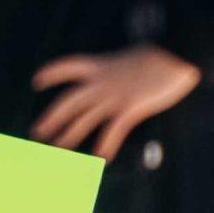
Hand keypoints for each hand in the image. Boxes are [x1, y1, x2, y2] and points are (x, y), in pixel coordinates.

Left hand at [30, 45, 200, 160]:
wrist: (177, 53)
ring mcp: (114, 96)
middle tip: (37, 132)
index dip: (51, 73)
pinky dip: (106, 146)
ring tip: (57, 151)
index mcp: (100, 66)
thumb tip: (116, 72)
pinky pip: (112, 131)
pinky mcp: (130, 108)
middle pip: (68, 102)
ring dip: (69, 137)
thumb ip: (117, 67)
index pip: (68, 66)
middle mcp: (101, 82)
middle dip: (51, 118)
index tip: (36, 82)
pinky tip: (100, 160)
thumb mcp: (130, 55)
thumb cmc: (159, 53)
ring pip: (84, 120)